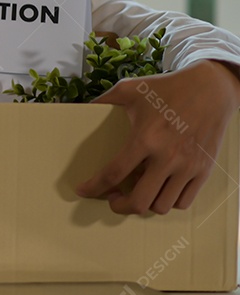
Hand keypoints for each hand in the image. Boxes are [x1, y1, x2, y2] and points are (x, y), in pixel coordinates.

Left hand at [76, 60, 239, 213]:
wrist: (210, 88)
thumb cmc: (167, 88)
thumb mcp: (131, 88)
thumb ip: (105, 100)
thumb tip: (83, 109)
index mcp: (145, 138)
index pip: (114, 173)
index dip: (95, 187)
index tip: (83, 191)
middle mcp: (167, 157)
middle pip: (139, 200)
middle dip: (119, 206)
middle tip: (112, 198)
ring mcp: (188, 166)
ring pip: (161, 206)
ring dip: (144, 205)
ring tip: (136, 192)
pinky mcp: (204, 170)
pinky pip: (183, 201)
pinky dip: (167, 201)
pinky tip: (158, 190)